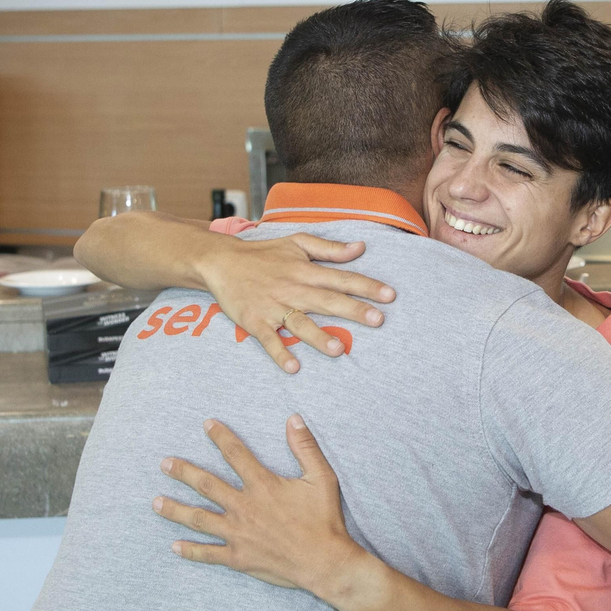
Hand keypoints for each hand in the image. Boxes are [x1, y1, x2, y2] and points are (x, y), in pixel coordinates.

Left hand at [154, 415, 361, 592]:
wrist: (324, 562)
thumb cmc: (324, 520)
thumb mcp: (322, 478)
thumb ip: (306, 448)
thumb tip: (293, 419)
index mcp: (262, 486)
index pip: (236, 455)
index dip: (220, 437)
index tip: (206, 425)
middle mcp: (244, 507)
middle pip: (206, 485)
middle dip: (183, 472)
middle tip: (164, 464)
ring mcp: (238, 534)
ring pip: (199, 519)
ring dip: (175, 509)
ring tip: (155, 502)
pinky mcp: (239, 557)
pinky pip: (209, 553)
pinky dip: (191, 551)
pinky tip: (175, 547)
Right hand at [197, 233, 390, 373]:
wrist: (220, 261)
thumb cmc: (263, 254)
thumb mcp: (297, 243)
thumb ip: (329, 248)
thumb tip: (360, 248)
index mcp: (305, 270)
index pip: (342, 278)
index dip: (367, 286)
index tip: (390, 295)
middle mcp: (293, 288)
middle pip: (327, 301)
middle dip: (353, 310)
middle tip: (378, 320)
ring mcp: (273, 306)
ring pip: (299, 322)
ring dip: (318, 337)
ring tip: (338, 350)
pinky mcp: (255, 321)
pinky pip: (269, 340)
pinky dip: (280, 352)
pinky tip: (293, 367)